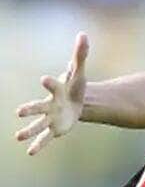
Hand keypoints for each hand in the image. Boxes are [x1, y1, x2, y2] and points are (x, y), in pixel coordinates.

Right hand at [15, 32, 88, 154]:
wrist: (77, 102)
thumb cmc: (75, 86)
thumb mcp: (79, 72)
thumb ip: (80, 56)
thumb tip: (83, 34)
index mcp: (56, 90)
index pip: (52, 85)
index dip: (49, 82)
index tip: (44, 78)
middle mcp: (49, 104)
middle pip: (38, 107)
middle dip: (30, 109)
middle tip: (19, 112)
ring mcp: (50, 117)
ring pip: (38, 124)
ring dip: (29, 130)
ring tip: (18, 137)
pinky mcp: (55, 128)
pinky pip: (45, 137)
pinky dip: (39, 144)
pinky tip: (31, 152)